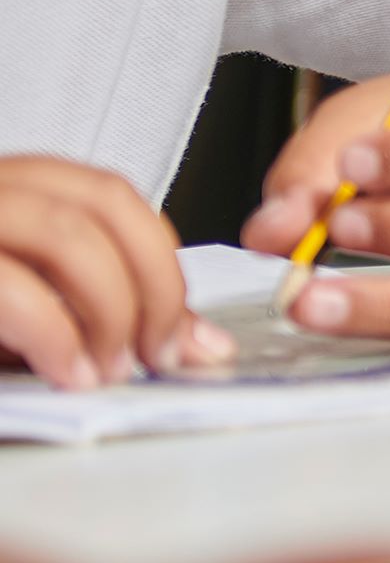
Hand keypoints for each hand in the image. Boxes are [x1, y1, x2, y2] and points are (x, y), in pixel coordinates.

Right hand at [0, 155, 223, 387]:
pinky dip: (55, 336)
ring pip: (68, 236)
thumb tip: (198, 343)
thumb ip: (105, 312)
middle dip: (155, 284)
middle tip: (164, 353)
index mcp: (16, 190)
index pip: (115, 198)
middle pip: (105, 205)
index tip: (185, 329)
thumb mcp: (34, 309)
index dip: (162, 261)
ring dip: (111, 311)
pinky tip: (69, 372)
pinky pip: (12, 289)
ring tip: (113, 369)